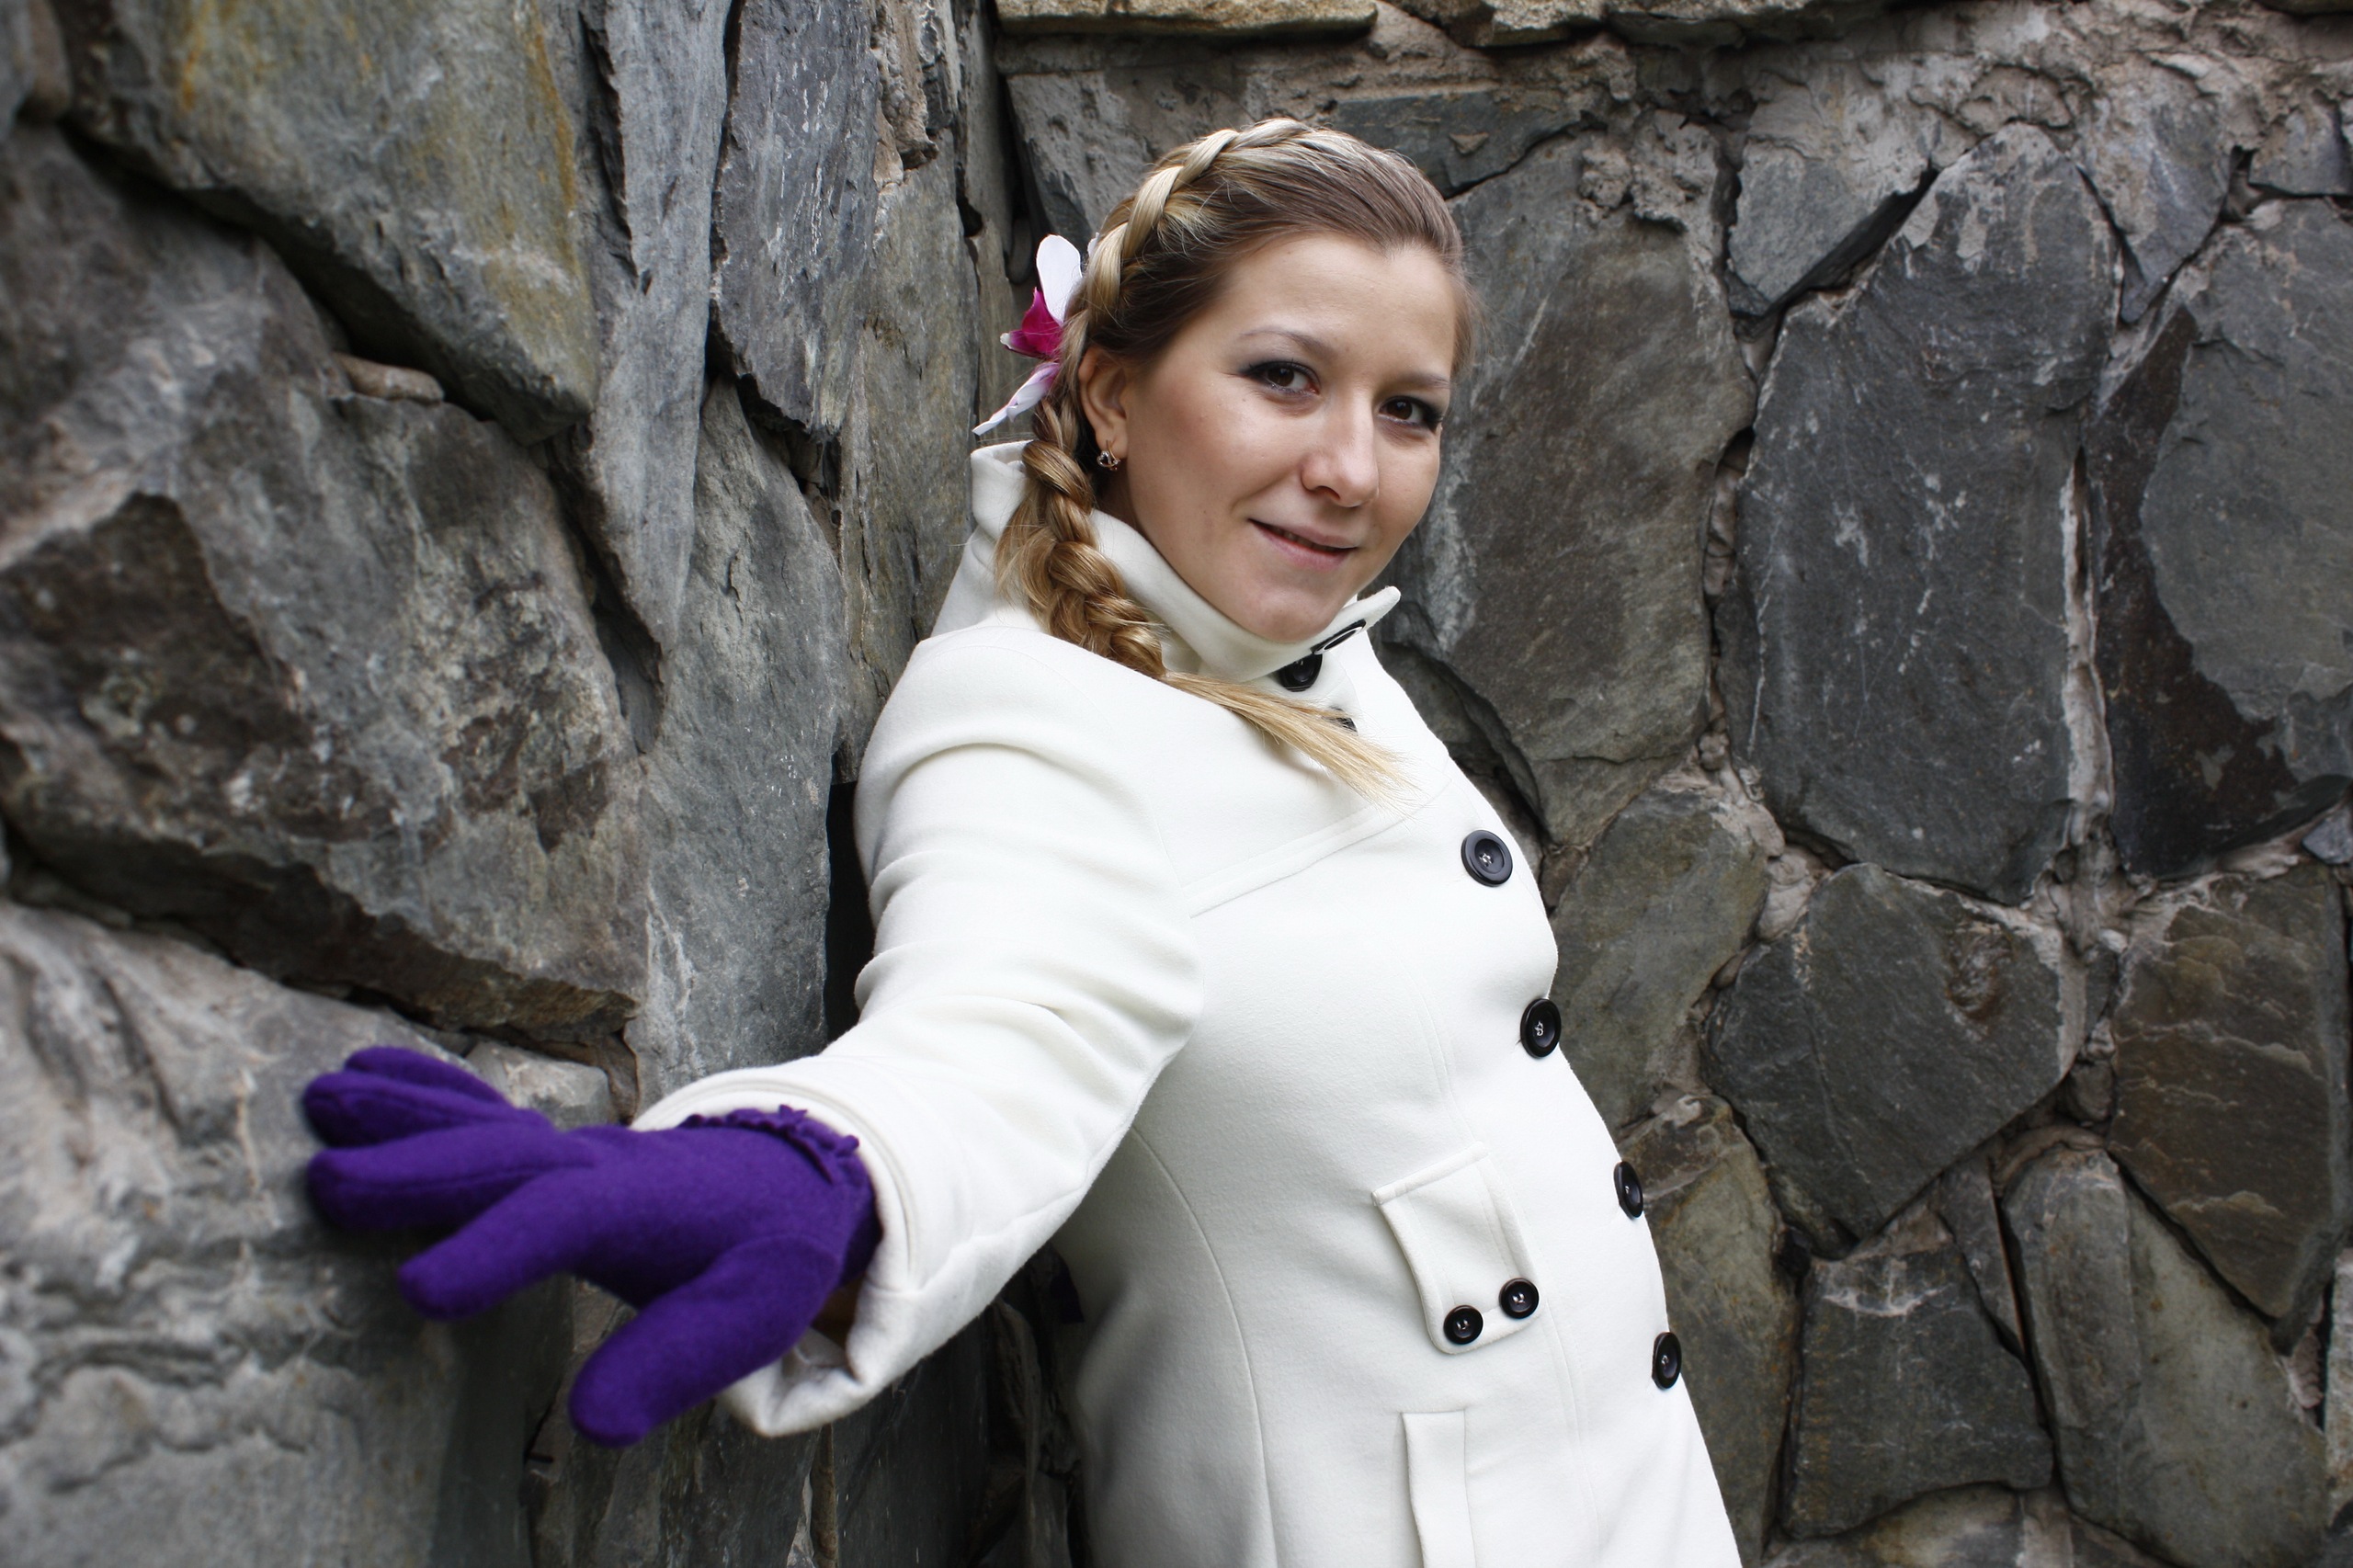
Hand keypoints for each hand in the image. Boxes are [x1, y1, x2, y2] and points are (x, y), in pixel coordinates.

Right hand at [303, 1047, 876, 1445]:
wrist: (793, 1175)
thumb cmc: (768, 1247)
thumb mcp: (753, 1311)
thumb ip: (679, 1360)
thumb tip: (594, 1423)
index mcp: (641, 1207)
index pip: (561, 1220)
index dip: (494, 1250)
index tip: (419, 1290)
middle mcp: (594, 1166)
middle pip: (500, 1160)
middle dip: (417, 1169)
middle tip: (326, 1182)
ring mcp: (567, 1149)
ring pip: (479, 1123)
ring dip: (403, 1113)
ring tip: (320, 1101)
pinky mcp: (549, 1150)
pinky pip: (482, 1111)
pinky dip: (425, 1088)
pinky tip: (358, 1071)